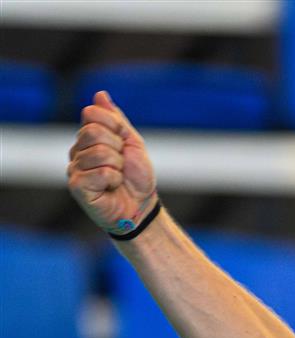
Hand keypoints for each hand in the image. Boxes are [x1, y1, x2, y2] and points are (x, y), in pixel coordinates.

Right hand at [66, 90, 157, 233]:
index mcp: (87, 138)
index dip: (114, 128)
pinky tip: (111, 187)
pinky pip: (100, 172)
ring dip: (118, 167)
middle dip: (117, 149)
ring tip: (118, 177)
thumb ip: (115, 119)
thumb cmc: (136, 177)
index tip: (123, 144)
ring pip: (98, 153)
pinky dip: (113, 179)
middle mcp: (77, 151)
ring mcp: (74, 168)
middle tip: (121, 164)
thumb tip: (99, 94)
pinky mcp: (76, 186)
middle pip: (92, 132)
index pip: (91, 114)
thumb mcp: (131, 143)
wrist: (141, 206)